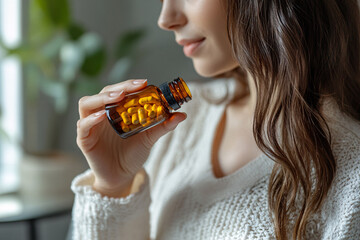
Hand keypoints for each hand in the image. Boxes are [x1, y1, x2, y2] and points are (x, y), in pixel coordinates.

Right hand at [76, 79, 186, 196]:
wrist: (122, 177)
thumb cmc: (133, 154)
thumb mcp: (149, 138)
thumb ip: (162, 126)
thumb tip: (182, 114)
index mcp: (115, 110)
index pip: (119, 90)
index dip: (129, 84)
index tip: (144, 83)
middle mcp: (101, 114)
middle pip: (103, 93)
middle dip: (118, 87)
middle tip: (134, 87)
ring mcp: (91, 126)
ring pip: (87, 104)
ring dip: (101, 98)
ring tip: (117, 97)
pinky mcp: (84, 140)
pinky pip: (83, 126)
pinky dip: (91, 120)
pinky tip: (102, 116)